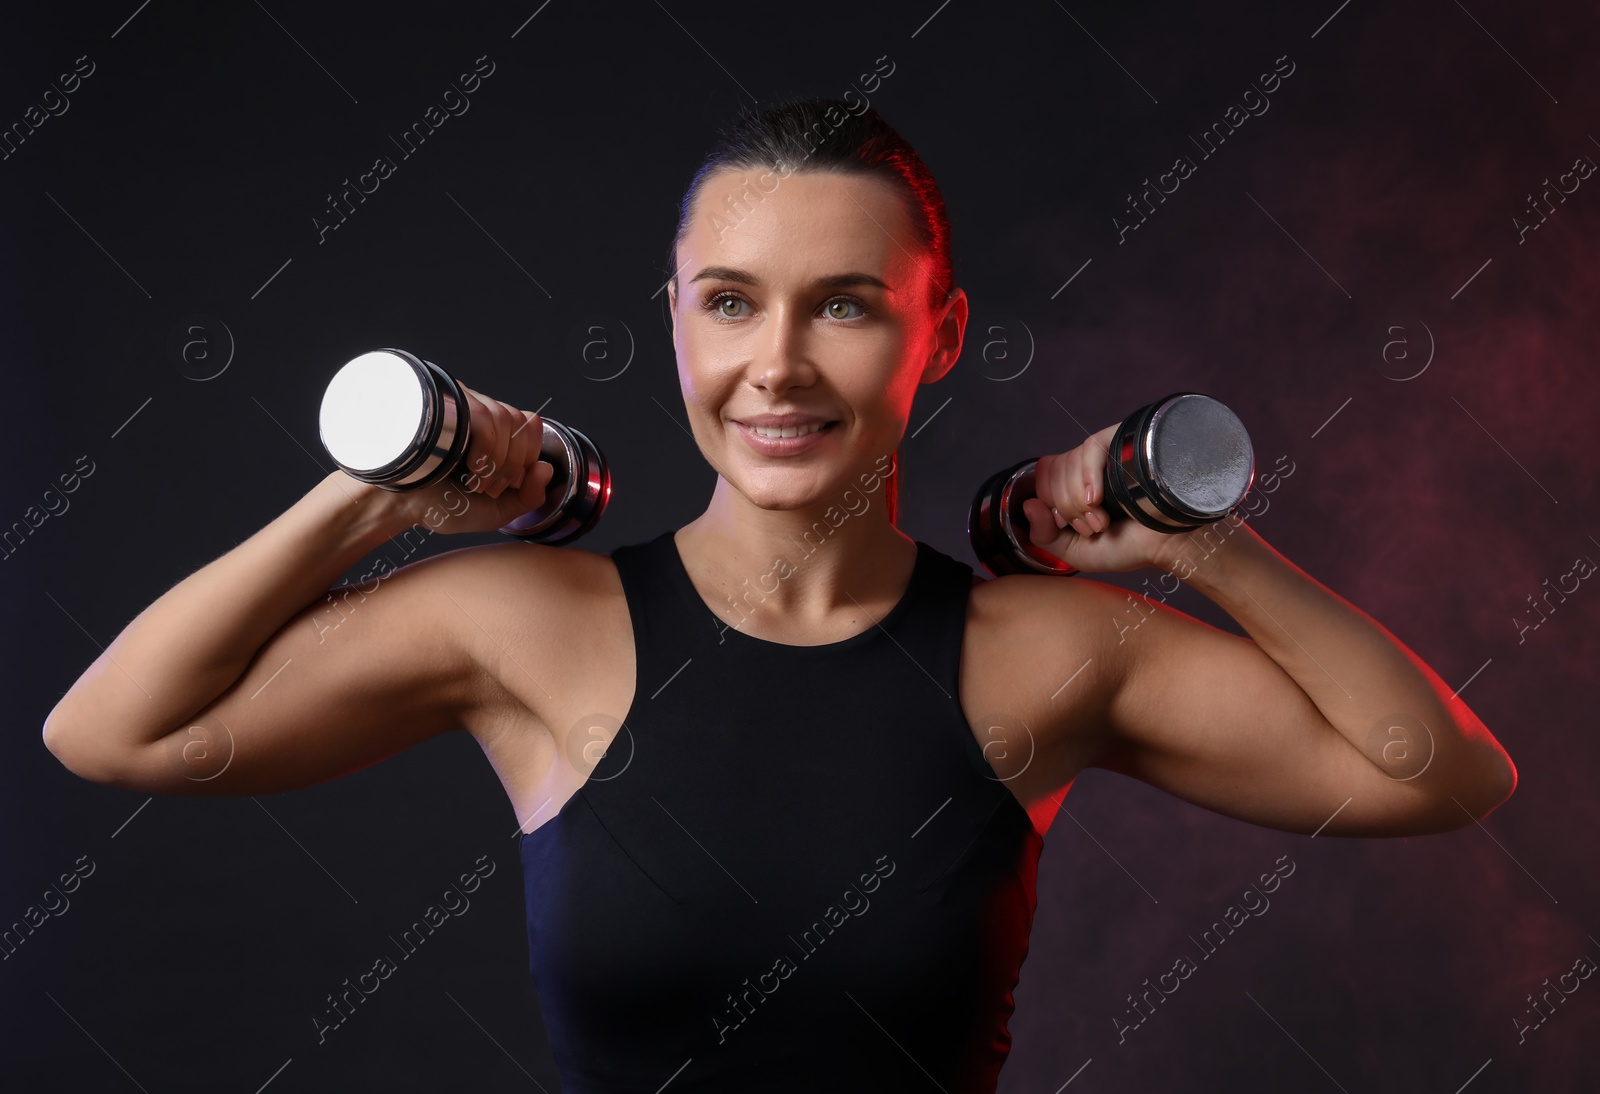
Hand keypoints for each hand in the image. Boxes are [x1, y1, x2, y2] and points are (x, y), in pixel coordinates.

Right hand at [350, 383, 555, 537]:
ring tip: (474, 481)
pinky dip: (486, 449)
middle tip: (488, 487)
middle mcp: (478, 415)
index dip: (527, 455)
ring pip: (504, 418)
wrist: (393, 503)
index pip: (530, 425)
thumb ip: (528, 498)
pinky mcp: (444, 404)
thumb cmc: (438, 505)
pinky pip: (484, 416)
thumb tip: (546, 468)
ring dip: (498, 460)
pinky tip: (467, 467)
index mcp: (492, 434)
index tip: (508, 483)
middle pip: (520, 422)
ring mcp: (460, 406)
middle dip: (513, 463)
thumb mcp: (495, 512)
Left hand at [1020, 422, 1183, 573]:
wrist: (1171, 543)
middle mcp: (1088, 467)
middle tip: (1095, 526)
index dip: (1052, 506)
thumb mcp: (1076, 552)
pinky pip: (1089, 448)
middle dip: (1068, 508)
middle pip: (1052, 473)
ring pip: (1067, 462)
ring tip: (1103, 519)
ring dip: (1078, 499)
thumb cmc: (1130, 546)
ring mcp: (1105, 453)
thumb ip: (1044, 536)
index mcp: (1075, 487)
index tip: (1075, 527)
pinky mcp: (1122, 442)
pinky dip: (1086, 477)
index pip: (1043, 481)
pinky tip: (1097, 498)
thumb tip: (1028, 505)